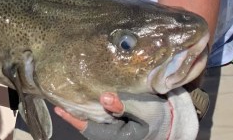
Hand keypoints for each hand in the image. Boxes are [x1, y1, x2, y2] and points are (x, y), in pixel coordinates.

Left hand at [56, 88, 197, 139]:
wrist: (175, 124)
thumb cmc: (163, 117)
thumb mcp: (149, 111)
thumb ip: (126, 104)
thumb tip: (104, 98)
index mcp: (119, 137)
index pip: (90, 129)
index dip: (74, 119)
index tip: (59, 109)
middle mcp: (113, 136)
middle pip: (87, 126)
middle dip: (73, 114)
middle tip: (57, 99)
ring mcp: (113, 132)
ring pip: (92, 122)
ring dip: (80, 111)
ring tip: (65, 97)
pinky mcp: (115, 124)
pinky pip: (99, 118)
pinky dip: (91, 109)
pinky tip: (83, 98)